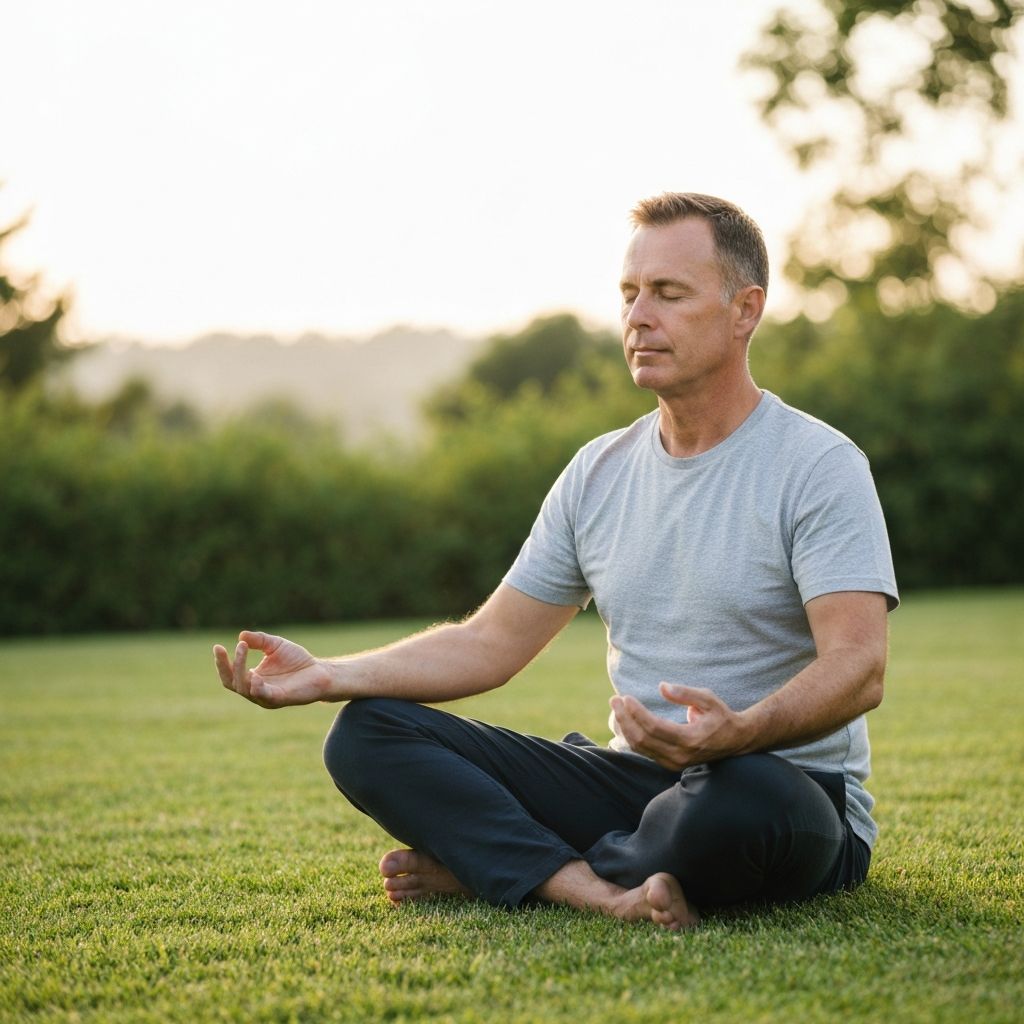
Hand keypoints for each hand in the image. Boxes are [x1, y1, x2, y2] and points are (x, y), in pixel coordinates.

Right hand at [213, 631, 330, 707]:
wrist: (320, 671)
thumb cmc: (297, 660)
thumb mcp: (274, 645)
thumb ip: (259, 640)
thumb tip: (241, 635)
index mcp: (252, 679)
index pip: (230, 674)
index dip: (222, 662)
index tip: (217, 646)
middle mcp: (255, 690)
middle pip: (231, 682)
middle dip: (225, 665)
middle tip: (224, 649)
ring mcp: (266, 697)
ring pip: (243, 688)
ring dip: (239, 668)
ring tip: (242, 648)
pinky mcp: (278, 699)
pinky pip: (262, 695)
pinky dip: (255, 686)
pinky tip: (254, 674)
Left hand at [609, 682, 750, 770]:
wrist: (736, 742)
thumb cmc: (721, 716)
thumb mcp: (708, 699)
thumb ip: (685, 693)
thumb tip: (662, 687)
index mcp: (690, 739)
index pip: (654, 727)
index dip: (636, 713)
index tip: (625, 697)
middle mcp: (680, 755)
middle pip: (642, 739)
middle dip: (625, 719)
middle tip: (614, 700)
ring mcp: (674, 763)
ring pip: (640, 748)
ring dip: (624, 728)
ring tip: (615, 708)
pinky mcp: (669, 764)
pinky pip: (644, 751)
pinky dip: (630, 736)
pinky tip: (622, 722)